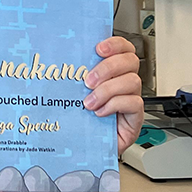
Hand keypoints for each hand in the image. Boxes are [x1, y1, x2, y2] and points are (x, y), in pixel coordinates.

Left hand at [83, 37, 144, 155]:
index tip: (98, 48)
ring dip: (107, 90)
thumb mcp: (74, 93)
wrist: (87, 146)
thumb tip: (56, 63)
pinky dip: (114, 105)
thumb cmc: (81, 118)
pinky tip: (100, 112)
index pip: (123, 48)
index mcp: (111, 71)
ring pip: (132, 81)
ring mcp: (131, 98)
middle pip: (130, 61)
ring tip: (89, 102)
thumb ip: (73, 77)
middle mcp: (124, 82)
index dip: (115, 44)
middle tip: (88, 81)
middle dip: (108, 68)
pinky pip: (134, 103)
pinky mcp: (135, 116)